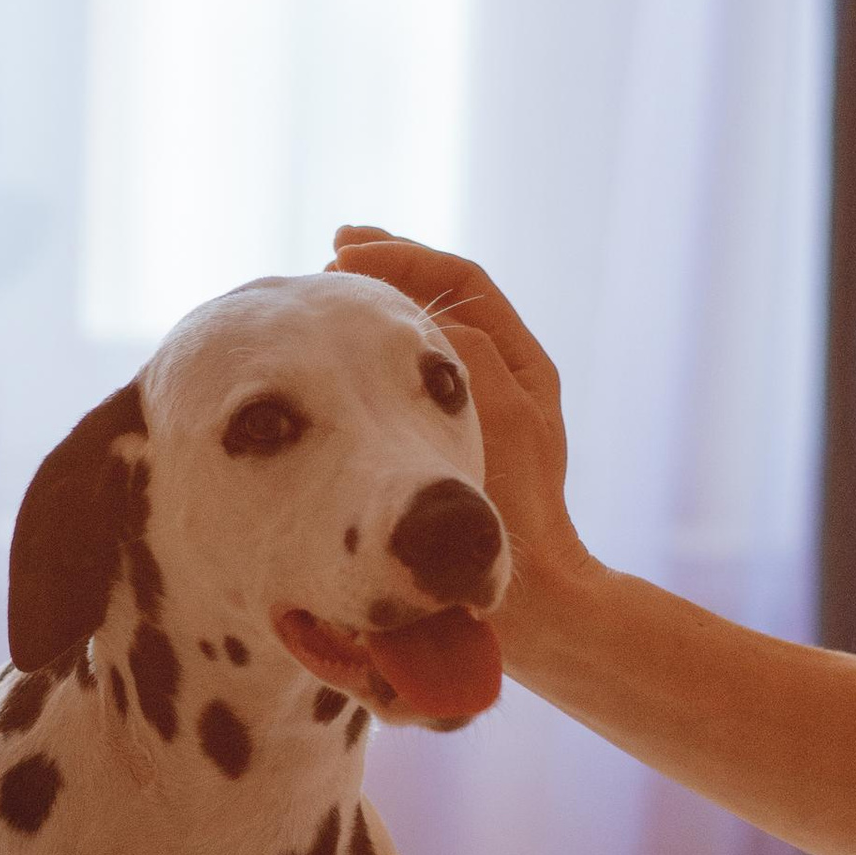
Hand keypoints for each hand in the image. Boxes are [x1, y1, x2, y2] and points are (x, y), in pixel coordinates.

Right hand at [329, 226, 590, 622]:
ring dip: (372, 313)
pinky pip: (396, 390)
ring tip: (323, 299)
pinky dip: (365, 367)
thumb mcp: (502, 419)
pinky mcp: (436, 451)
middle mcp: (498, 379)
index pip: (460, 281)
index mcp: (521, 364)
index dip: (404, 258)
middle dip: (386, 270)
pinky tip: (328, 373)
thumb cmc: (521, 515)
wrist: (532, 601)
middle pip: (439, 298)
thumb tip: (418, 317)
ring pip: (414, 341)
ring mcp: (467, 414)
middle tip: (333, 254)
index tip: (346, 255)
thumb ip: (468, 356)